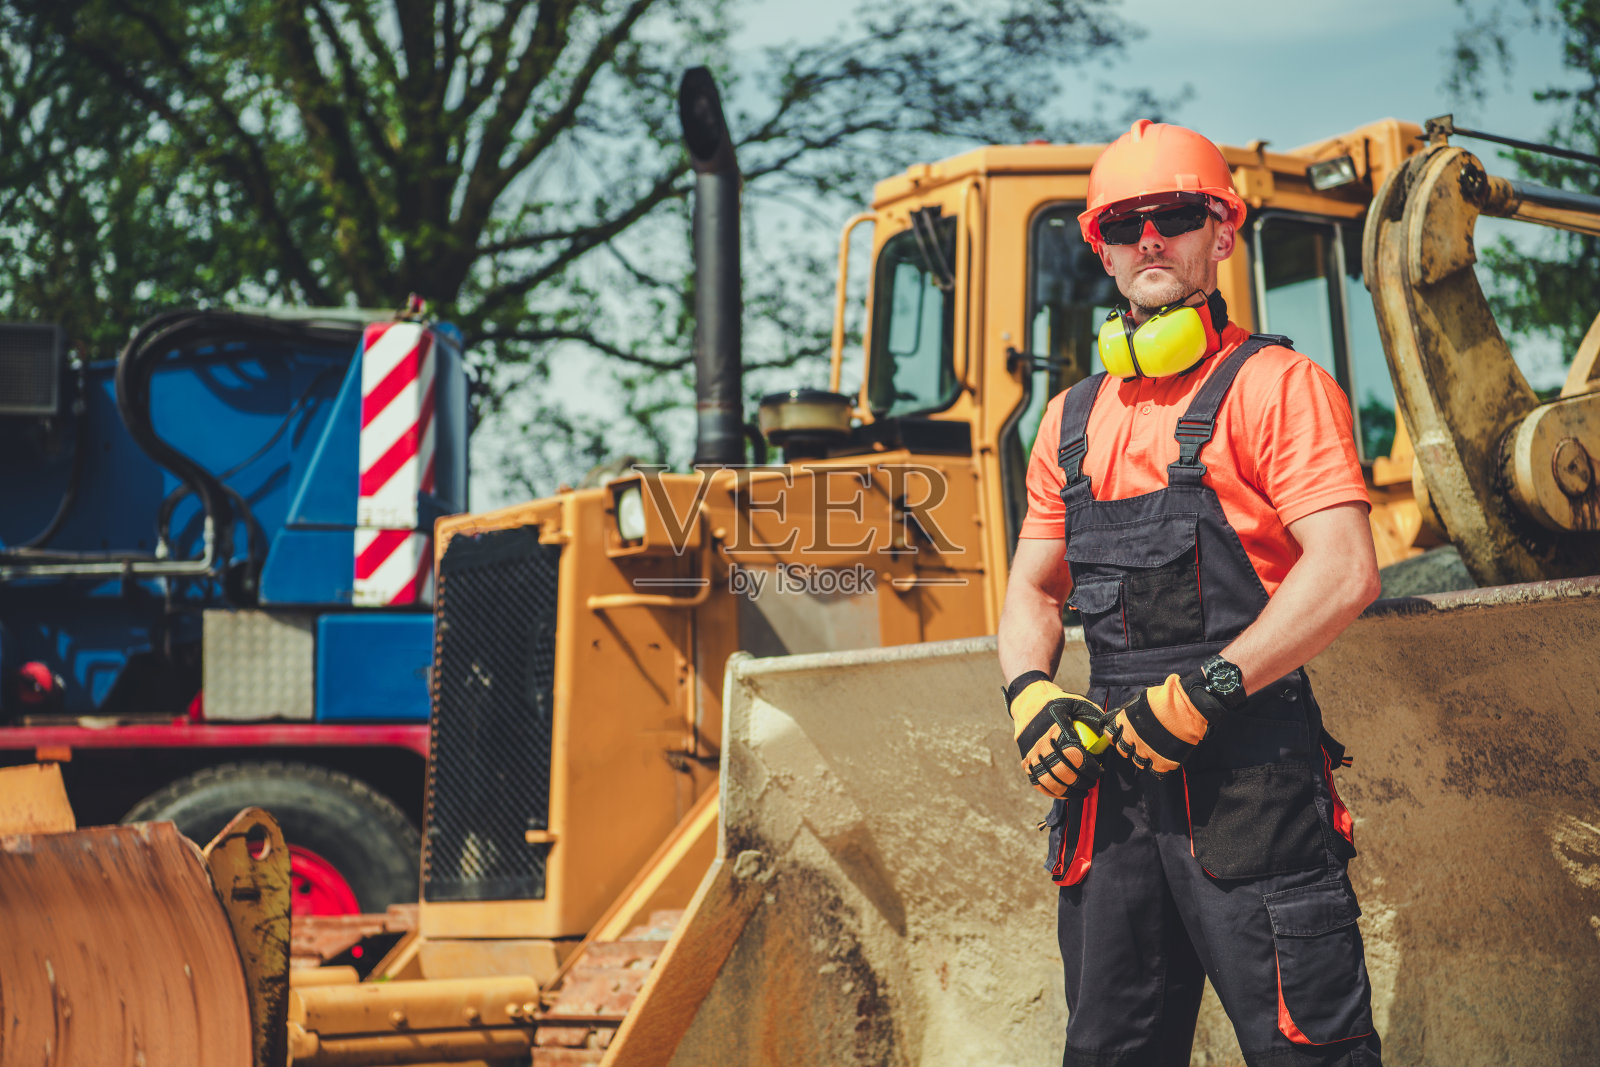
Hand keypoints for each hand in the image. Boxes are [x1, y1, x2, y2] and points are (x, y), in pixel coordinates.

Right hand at [1006, 674, 1110, 798]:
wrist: (1028, 701)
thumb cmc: (1059, 703)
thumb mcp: (1078, 702)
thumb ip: (1095, 717)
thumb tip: (1110, 735)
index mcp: (1056, 728)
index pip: (1076, 756)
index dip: (1090, 768)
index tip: (1100, 771)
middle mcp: (1041, 743)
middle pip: (1063, 771)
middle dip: (1082, 782)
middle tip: (1092, 783)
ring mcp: (1031, 754)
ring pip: (1050, 780)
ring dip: (1069, 791)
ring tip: (1082, 792)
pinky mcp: (1025, 762)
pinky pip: (1038, 783)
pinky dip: (1052, 792)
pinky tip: (1065, 793)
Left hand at [1105, 672, 1226, 775]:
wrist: (1189, 706)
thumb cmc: (1167, 697)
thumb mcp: (1142, 699)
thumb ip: (1132, 711)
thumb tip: (1126, 716)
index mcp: (1126, 721)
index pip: (1111, 734)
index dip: (1115, 736)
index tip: (1119, 736)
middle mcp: (1133, 738)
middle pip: (1123, 750)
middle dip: (1128, 748)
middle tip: (1137, 744)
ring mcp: (1147, 751)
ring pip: (1138, 761)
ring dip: (1143, 757)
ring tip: (1153, 751)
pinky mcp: (1163, 761)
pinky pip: (1156, 770)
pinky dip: (1159, 766)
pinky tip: (1164, 759)